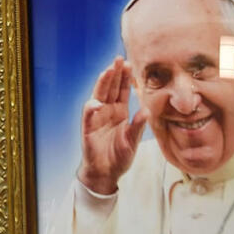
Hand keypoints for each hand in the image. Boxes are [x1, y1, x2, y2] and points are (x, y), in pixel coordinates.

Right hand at [77, 57, 147, 194]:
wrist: (106, 173)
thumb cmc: (119, 156)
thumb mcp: (133, 141)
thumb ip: (138, 126)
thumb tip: (146, 110)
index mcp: (118, 112)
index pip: (120, 90)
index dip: (124, 77)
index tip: (129, 63)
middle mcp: (106, 111)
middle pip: (109, 88)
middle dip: (113, 74)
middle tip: (118, 59)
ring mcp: (96, 119)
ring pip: (98, 96)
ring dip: (102, 85)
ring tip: (107, 72)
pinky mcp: (88, 130)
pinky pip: (88, 117)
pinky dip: (91, 109)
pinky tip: (96, 103)